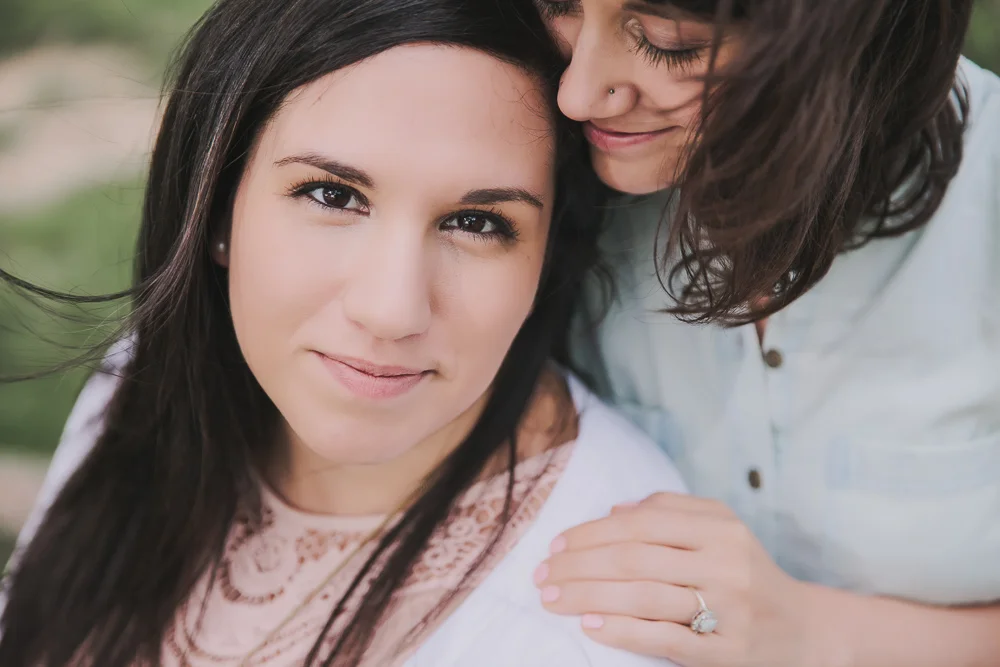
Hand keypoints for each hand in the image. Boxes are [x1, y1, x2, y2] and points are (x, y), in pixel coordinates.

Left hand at [533, 493, 829, 666]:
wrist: (806, 632)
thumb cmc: (747, 574)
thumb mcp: (722, 530)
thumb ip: (671, 510)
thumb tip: (613, 511)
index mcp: (720, 528)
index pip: (641, 522)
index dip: (591, 532)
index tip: (555, 546)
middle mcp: (726, 563)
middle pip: (634, 558)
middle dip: (578, 566)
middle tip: (541, 576)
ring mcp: (728, 609)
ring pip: (643, 596)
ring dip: (588, 596)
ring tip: (553, 600)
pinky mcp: (726, 652)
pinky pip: (665, 638)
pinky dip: (623, 630)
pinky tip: (590, 625)